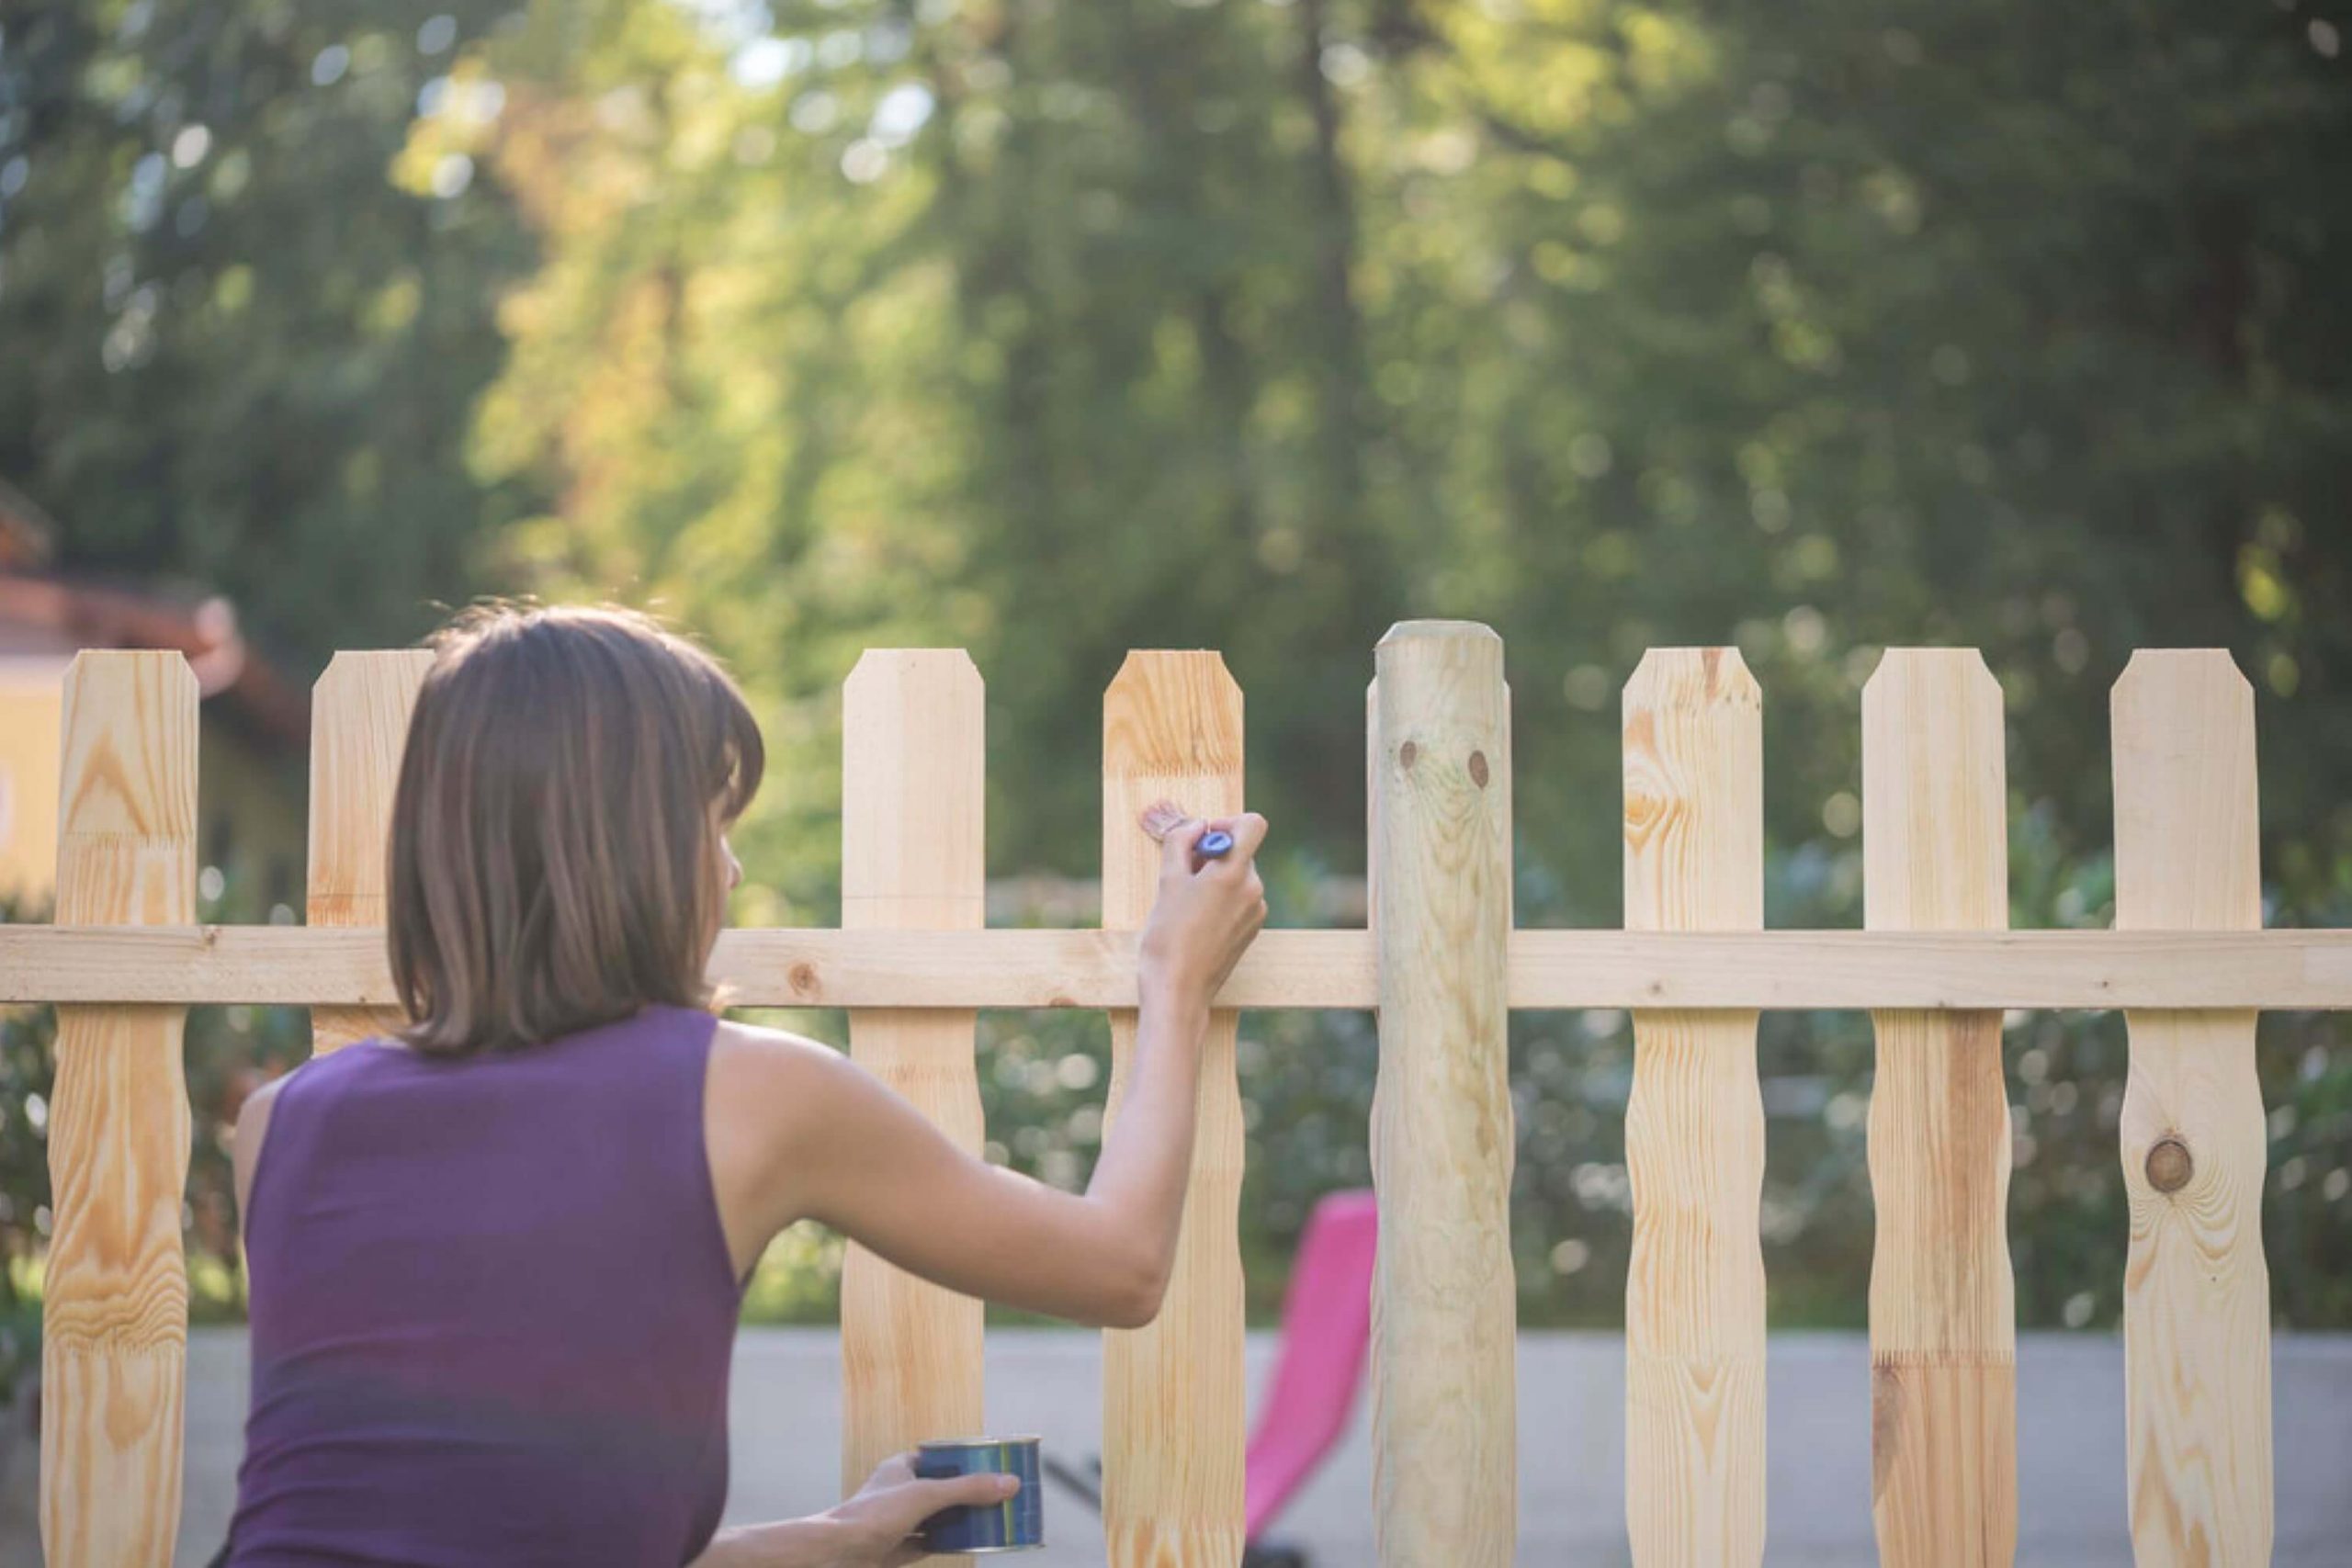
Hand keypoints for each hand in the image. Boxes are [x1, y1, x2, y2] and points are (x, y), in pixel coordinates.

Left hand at [691, 1452, 1022, 1567]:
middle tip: (998, 1497)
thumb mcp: (926, 1496)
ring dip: (959, 1521)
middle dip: (967, 1494)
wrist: (835, 1555)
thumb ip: (968, 1489)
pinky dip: (947, 1544)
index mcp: (901, 1469)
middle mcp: (898, 1493)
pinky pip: (927, 1544)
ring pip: (935, 1519)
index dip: (962, 1459)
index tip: (989, 1464)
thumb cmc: (873, 1516)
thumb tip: (1009, 1483)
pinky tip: (968, 1545)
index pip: (937, 1457)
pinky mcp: (894, 1549)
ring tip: (990, 1521)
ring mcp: (895, 1523)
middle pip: (940, 1490)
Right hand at [1135, 799, 1268, 1013]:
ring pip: (1238, 876)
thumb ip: (1180, 843)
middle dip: (1213, 854)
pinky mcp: (1251, 930)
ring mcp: (1256, 912)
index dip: (1227, 822)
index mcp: (1235, 873)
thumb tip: (1196, 826)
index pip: (1253, 824)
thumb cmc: (1168, 936)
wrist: (1179, 989)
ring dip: (1215, 878)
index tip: (1203, 838)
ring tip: (1185, 902)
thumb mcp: (1167, 881)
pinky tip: (1196, 919)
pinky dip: (1221, 899)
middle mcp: (1254, 890)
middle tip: (1183, 872)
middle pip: (1241, 851)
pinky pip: (1239, 899)